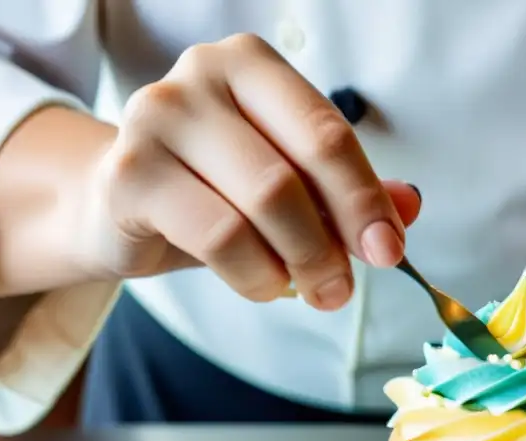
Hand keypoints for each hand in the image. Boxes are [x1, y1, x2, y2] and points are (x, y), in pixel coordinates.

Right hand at [78, 34, 420, 307]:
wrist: (116, 203)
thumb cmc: (213, 189)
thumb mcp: (287, 183)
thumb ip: (345, 191)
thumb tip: (410, 206)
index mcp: (251, 64)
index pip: (327, 134)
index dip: (366, 199)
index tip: (390, 250)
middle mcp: (201, 75)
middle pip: (295, 172)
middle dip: (334, 242)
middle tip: (345, 287)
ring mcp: (157, 118)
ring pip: (260, 206)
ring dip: (298, 264)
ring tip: (309, 290)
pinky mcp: (129, 173)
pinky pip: (219, 238)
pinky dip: (255, 276)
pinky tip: (262, 285)